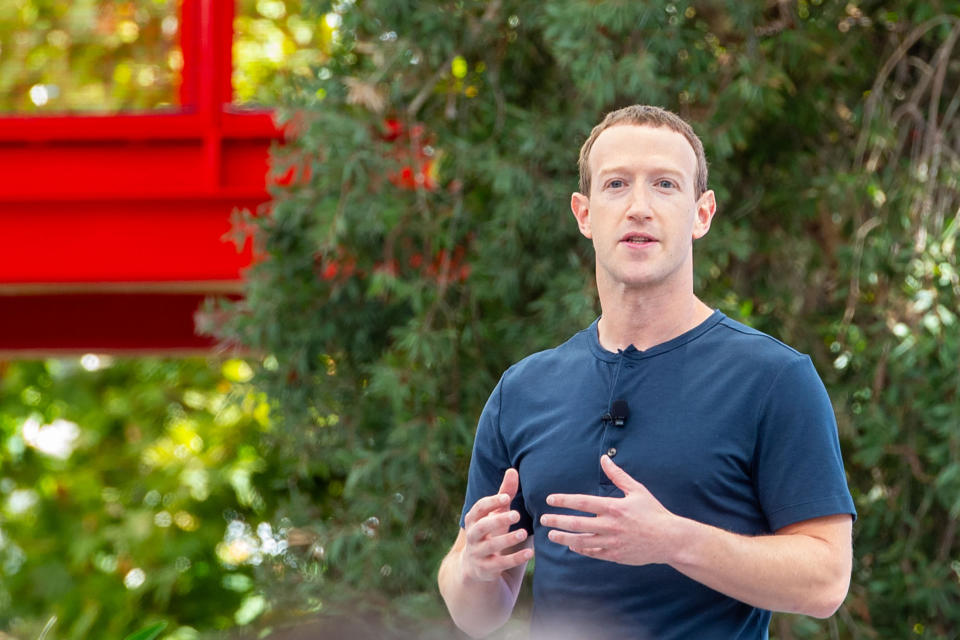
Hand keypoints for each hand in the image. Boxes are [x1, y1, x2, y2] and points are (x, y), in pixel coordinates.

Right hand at [460, 468, 532, 581]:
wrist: (473, 566)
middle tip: (516, 514)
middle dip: (497, 520)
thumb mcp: (495, 513)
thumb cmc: (489, 532)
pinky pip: (501, 564)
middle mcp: (472, 536)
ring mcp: (478, 553)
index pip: (479, 508)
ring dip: (507, 539)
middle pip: (481, 527)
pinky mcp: (486, 569)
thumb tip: (512, 470)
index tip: (507, 497)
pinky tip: (530, 553)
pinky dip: (516, 559)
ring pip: (490, 546)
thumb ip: (504, 493)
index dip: (491, 502)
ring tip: (523, 532)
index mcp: (473, 520)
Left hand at [539, 455, 678, 565]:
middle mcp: (610, 526)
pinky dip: (580, 549)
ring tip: (551, 535)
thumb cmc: (653, 512)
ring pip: (581, 542)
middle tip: (543, 519)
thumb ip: (617, 475)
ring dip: (564, 538)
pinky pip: (593, 553)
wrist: (670, 539)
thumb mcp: (637, 490)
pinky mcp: (615, 555)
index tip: (550, 500)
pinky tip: (571, 545)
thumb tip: (604, 459)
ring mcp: (612, 542)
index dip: (564, 500)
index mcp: (614, 507)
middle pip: (576, 524)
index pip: (582, 502)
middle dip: (557, 521)